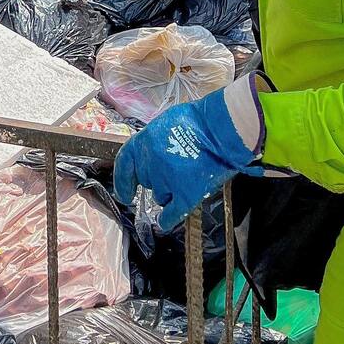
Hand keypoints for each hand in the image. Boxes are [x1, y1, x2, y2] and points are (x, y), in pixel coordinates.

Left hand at [113, 74, 266, 231]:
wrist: (221, 129)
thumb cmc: (198, 121)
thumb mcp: (166, 124)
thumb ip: (155, 141)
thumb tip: (153, 151)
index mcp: (143, 142)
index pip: (125, 165)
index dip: (122, 181)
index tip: (124, 193)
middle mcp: (150, 163)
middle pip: (146, 180)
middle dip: (155, 180)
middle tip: (171, 173)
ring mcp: (166, 180)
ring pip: (159, 196)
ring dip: (167, 194)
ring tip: (185, 181)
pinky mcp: (185, 195)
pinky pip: (171, 214)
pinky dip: (167, 220)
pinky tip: (164, 223)